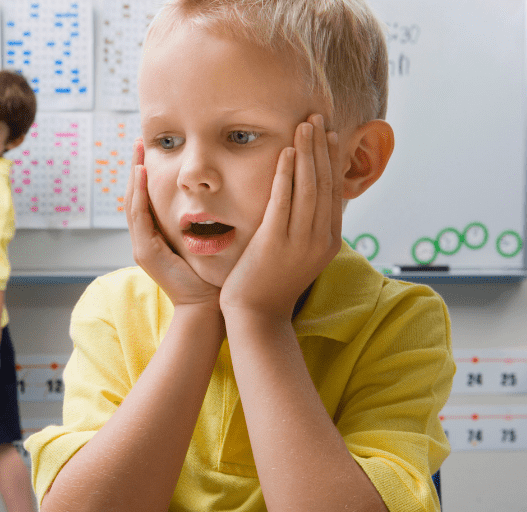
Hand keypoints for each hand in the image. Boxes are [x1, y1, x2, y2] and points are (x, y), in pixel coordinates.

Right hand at [126, 138, 219, 307]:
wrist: (207, 305)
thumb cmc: (213, 276)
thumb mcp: (206, 241)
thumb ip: (203, 221)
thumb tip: (214, 196)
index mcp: (157, 236)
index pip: (146, 199)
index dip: (146, 175)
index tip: (150, 150)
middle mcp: (145, 240)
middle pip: (134, 197)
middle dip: (135, 168)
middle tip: (139, 141)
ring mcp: (142, 247)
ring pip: (132, 204)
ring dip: (134, 177)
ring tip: (137, 151)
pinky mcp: (145, 253)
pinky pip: (138, 217)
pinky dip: (138, 194)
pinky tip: (141, 174)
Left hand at [220, 114, 341, 320]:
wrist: (256, 316)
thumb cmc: (271, 284)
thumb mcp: (298, 254)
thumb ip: (305, 229)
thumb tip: (308, 203)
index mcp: (329, 241)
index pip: (333, 191)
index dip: (331, 159)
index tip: (329, 134)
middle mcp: (320, 239)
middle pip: (324, 183)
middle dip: (321, 147)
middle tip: (317, 117)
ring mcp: (300, 241)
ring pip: (308, 187)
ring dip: (306, 152)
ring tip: (303, 124)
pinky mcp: (276, 242)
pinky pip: (283, 200)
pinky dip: (286, 173)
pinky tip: (286, 152)